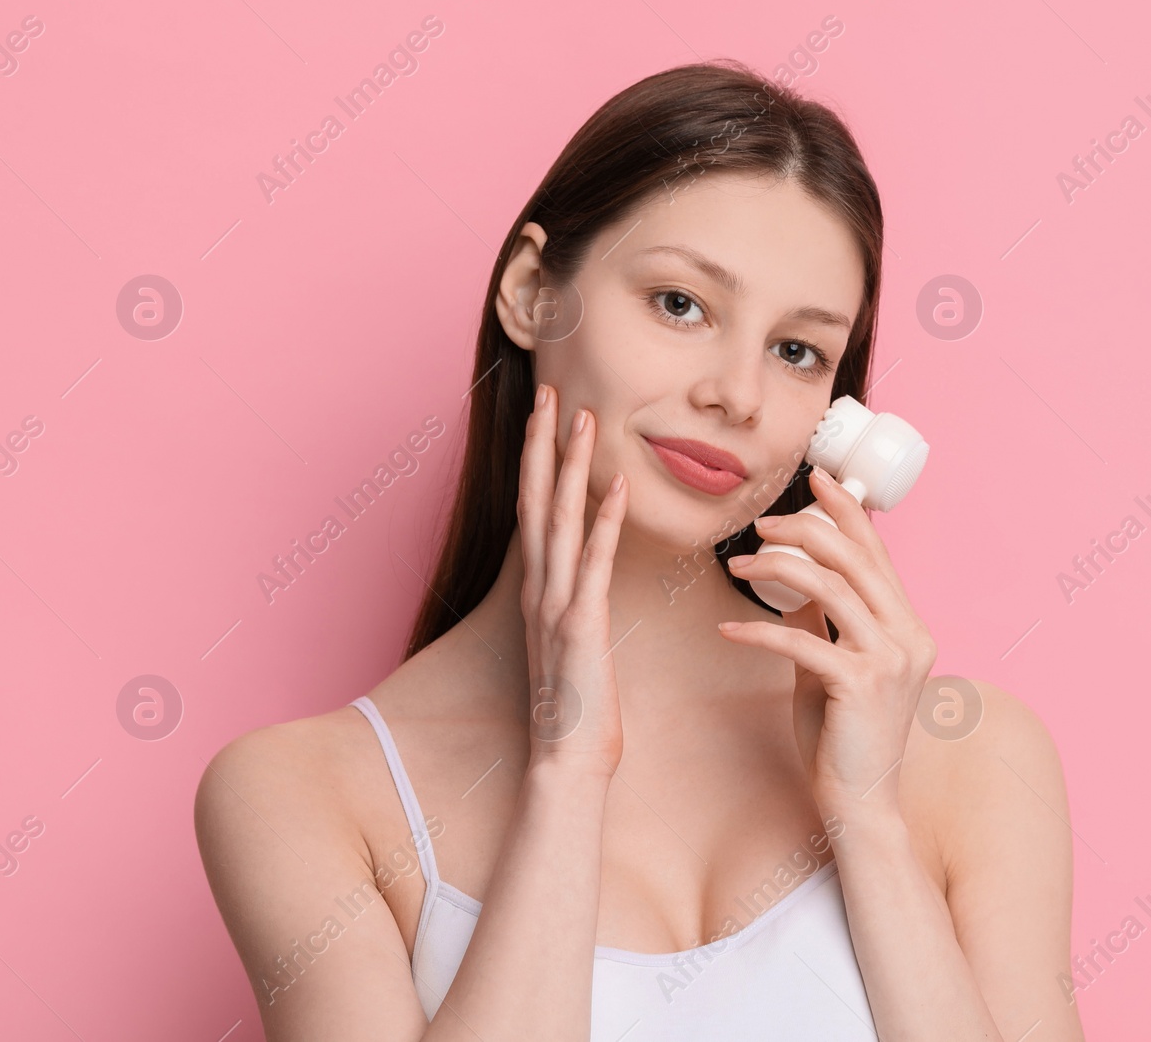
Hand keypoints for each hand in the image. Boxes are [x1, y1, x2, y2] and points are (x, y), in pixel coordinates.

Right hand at [517, 382, 627, 773]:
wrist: (568, 759)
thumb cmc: (580, 705)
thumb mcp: (574, 641)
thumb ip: (576, 601)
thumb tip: (587, 575)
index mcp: (539, 590)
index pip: (533, 509)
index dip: (537, 459)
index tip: (546, 414)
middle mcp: (539, 589)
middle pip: (535, 500)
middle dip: (542, 443)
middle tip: (551, 392)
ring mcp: (556, 605)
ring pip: (558, 519)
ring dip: (570, 465)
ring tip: (582, 418)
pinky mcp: (580, 625)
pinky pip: (593, 563)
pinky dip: (603, 522)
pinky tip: (616, 486)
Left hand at [718, 466, 936, 817]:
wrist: (861, 805)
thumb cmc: (843, 738)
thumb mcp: (832, 667)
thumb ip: (823, 624)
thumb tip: (795, 582)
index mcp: (909, 627)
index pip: (878, 552)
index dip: (847, 510)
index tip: (816, 480)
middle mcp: (909, 636)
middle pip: (855, 558)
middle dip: (804, 530)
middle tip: (758, 526)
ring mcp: (890, 660)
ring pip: (830, 587)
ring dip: (775, 569)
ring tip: (737, 567)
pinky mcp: (859, 685)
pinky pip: (801, 639)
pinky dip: (758, 629)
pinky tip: (728, 628)